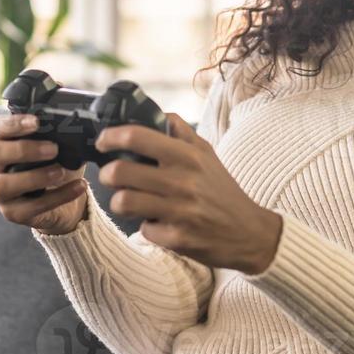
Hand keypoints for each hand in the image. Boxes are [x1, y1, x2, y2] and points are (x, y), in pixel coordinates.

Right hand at [0, 113, 88, 235]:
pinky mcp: (13, 213)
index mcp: (5, 145)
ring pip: (3, 184)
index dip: (12, 124)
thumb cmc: (59, 168)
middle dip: (23, 149)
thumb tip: (74, 127)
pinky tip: (78, 187)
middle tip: (53, 149)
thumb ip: (59, 137)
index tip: (36, 122)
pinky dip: (58, 196)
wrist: (68, 204)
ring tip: (61, 172)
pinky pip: (30, 207)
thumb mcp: (61, 149)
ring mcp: (2, 192)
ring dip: (34, 177)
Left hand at [95, 115, 282, 273]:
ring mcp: (179, 212)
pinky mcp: (178, 239)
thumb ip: (181, 132)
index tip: (103, 142)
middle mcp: (183, 181)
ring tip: (128, 201)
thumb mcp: (207, 154)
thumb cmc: (222, 190)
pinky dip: (147, 227)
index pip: (137, 136)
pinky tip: (159, 223)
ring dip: (120, 202)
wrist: (250, 233)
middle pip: (120, 172)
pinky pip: (144, 229)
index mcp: (188, 156)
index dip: (111, 137)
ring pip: (123, 202)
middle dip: (108, 174)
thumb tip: (157, 114)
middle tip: (112, 176)